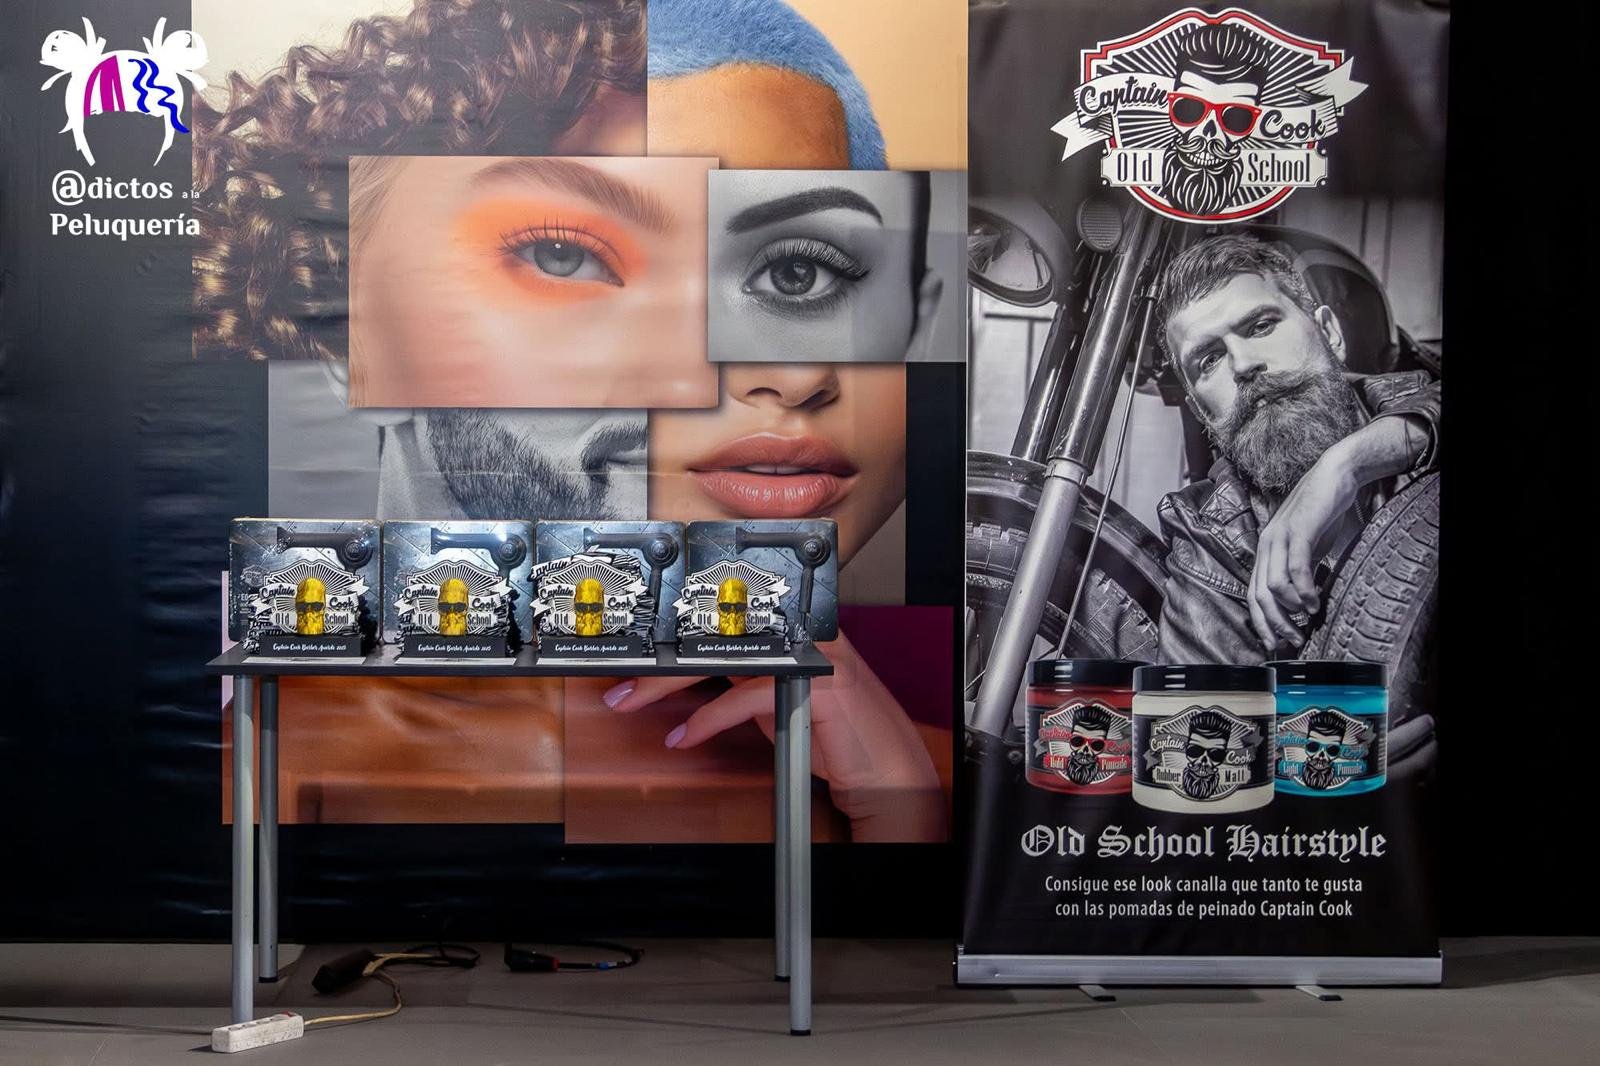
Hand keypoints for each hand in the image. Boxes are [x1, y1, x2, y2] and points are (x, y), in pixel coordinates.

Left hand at [600, 628, 945, 841]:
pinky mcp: (819, 683)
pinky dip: (709, 718)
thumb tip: (691, 679)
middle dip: (658, 661)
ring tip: (634, 701)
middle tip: (620, 684)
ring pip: (724, 657)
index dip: (674, 637)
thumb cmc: (836, 736)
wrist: (885, 768)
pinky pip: (748, 695)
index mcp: (790, 629)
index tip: (635, 655)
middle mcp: (802, 633)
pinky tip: (685, 735)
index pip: (721, 621)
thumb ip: (743, 683)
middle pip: (715, 634)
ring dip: (668, 684)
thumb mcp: (777, 704)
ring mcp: (813, 653)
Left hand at [1248, 414, 1422, 651]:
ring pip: (1273, 584)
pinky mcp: (1298, 530)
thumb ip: (1300, 571)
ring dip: (1290, 608)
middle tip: (1292, 638)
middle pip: (1259, 594)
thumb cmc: (1323, 513)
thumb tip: (1302, 602)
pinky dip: (1303, 589)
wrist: (1336, 475)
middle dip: (1275, 622)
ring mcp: (1279, 536)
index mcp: (1265, 550)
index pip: (1253, 593)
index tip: (1275, 642)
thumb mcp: (1308, 547)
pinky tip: (1313, 601)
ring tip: (1307, 617)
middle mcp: (1266, 544)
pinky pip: (1295, 567)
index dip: (1262, 621)